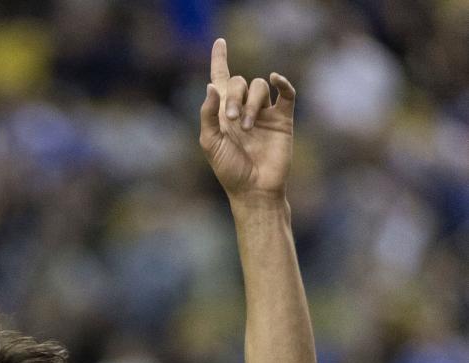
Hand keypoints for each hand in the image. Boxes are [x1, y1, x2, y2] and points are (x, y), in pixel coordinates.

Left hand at [199, 38, 294, 201]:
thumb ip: (208, 114)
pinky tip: (275, 79)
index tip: (219, 42)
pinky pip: (286, 93)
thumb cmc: (228, 169)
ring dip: (251, 103)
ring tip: (247, 126)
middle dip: (234, 97)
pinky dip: (282, 83)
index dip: (219, 60)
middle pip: (239, 82)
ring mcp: (264, 112)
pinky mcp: (283, 118)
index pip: (221, 79)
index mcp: (222, 112)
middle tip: (232, 120)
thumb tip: (212, 85)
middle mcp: (243, 108)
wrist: (253, 189)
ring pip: (259, 87)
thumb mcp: (210, 142)